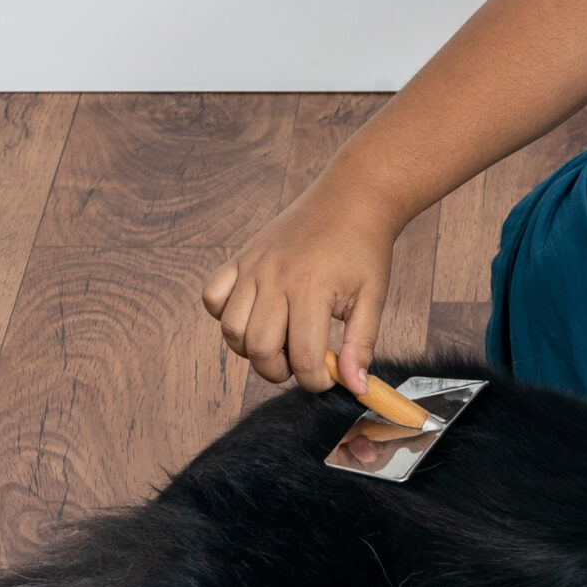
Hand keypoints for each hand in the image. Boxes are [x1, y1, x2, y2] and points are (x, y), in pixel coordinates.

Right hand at [200, 176, 402, 391]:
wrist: (351, 199)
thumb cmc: (364, 248)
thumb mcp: (373, 298)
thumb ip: (361, 345)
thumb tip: (355, 387)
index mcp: (311, 288)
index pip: (302, 357)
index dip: (315, 381)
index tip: (328, 377)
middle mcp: (275, 277)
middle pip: (259, 349)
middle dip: (280, 371)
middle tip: (302, 362)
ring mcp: (253, 266)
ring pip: (231, 330)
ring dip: (252, 349)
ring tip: (280, 340)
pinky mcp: (240, 258)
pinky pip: (212, 297)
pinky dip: (225, 315)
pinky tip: (254, 315)